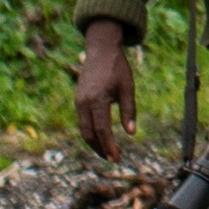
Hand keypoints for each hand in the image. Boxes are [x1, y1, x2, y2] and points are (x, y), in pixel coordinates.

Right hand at [74, 22, 135, 160]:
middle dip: (100, 149)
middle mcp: (84, 103)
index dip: (109, 146)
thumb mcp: (128, 87)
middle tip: (114, 158)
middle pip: (89, 134)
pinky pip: (82, 121)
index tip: (117, 158)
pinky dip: (91, 132)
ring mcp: (78, 101)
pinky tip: (101, 137)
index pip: (102, 130)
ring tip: (108, 152)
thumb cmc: (117, 68)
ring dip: (94, 143)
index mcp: (97, 99)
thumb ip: (129, 110)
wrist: (100, 50)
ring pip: (84, 129)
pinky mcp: (78, 100)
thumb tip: (131, 133)